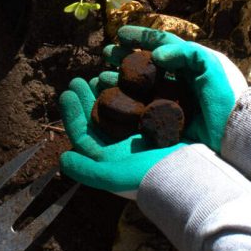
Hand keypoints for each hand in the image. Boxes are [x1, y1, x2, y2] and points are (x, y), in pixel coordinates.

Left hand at [59, 76, 184, 198]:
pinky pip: (139, 105)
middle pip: (99, 120)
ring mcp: (141, 136)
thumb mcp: (113, 176)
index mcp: (110, 159)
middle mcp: (123, 148)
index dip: (73, 114)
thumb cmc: (147, 176)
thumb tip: (62, 158)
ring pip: (117, 110)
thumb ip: (86, 170)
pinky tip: (126, 79)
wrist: (188, 175)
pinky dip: (130, 92)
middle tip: (78, 79)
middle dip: (87, 99)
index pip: (85, 134)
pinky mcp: (158, 125)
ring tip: (98, 74)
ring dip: (106, 92)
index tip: (67, 92)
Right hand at [100, 25, 246, 152]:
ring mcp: (171, 100)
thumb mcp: (210, 66)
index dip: (140, 36)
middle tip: (105, 55)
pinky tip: (109, 102)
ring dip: (119, 80)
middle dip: (124, 58)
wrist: (235, 134)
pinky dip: (124, 103)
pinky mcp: (167, 120)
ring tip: (101, 78)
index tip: (120, 34)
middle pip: (145, 64)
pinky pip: (140, 109)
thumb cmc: (225, 96)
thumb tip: (157, 54)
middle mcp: (178, 80)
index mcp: (190, 63)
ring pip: (139, 86)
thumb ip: (185, 53)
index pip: (162, 43)